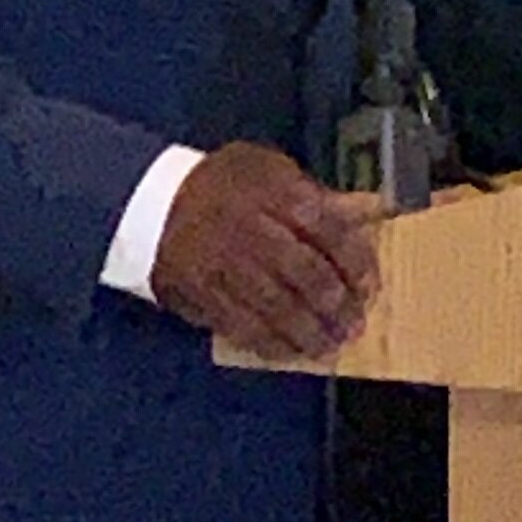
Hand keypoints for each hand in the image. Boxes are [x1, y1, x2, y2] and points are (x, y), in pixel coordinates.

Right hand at [152, 145, 382, 363]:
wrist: (152, 201)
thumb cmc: (222, 184)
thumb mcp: (268, 168)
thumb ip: (315, 192)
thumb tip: (370, 209)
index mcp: (274, 192)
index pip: (329, 230)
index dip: (356, 263)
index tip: (370, 286)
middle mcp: (252, 229)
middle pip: (306, 274)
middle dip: (337, 305)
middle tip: (354, 324)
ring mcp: (226, 266)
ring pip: (277, 307)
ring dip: (310, 332)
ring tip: (330, 345)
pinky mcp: (204, 295)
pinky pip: (243, 326)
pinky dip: (271, 344)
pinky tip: (291, 352)